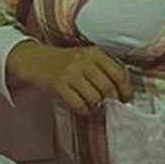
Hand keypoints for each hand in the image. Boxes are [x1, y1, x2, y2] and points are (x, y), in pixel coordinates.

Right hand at [8, 42, 131, 115]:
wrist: (37, 60)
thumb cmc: (67, 62)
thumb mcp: (87, 58)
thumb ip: (105, 69)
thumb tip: (124, 90)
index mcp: (95, 53)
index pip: (119, 73)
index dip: (126, 90)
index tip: (126, 98)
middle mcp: (84, 61)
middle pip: (108, 88)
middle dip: (112, 101)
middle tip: (111, 105)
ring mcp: (70, 73)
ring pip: (94, 97)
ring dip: (97, 106)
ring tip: (95, 106)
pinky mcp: (59, 85)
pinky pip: (79, 104)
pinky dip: (84, 110)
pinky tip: (84, 108)